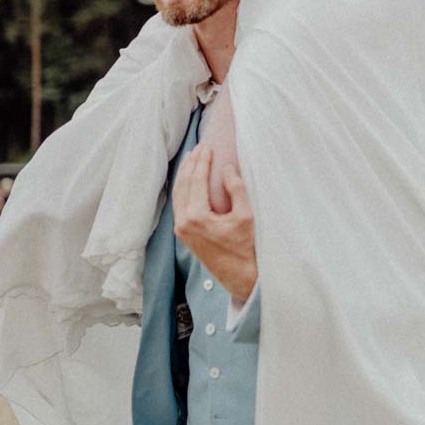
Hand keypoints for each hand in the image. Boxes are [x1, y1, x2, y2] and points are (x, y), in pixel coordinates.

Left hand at [172, 143, 257, 302]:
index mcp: (197, 217)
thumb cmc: (245, 247)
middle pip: (183, 185)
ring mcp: (181, 230)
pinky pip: (179, 205)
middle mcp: (183, 223)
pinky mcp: (183, 234)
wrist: (239, 276)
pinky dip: (182, 189)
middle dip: (191, 165)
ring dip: (184, 175)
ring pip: (178, 195)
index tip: (208, 147)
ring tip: (191, 159)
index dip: (202, 162)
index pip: (197, 181)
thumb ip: (237, 189)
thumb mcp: (246, 216)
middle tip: (199, 148)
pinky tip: (188, 180)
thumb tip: (226, 168)